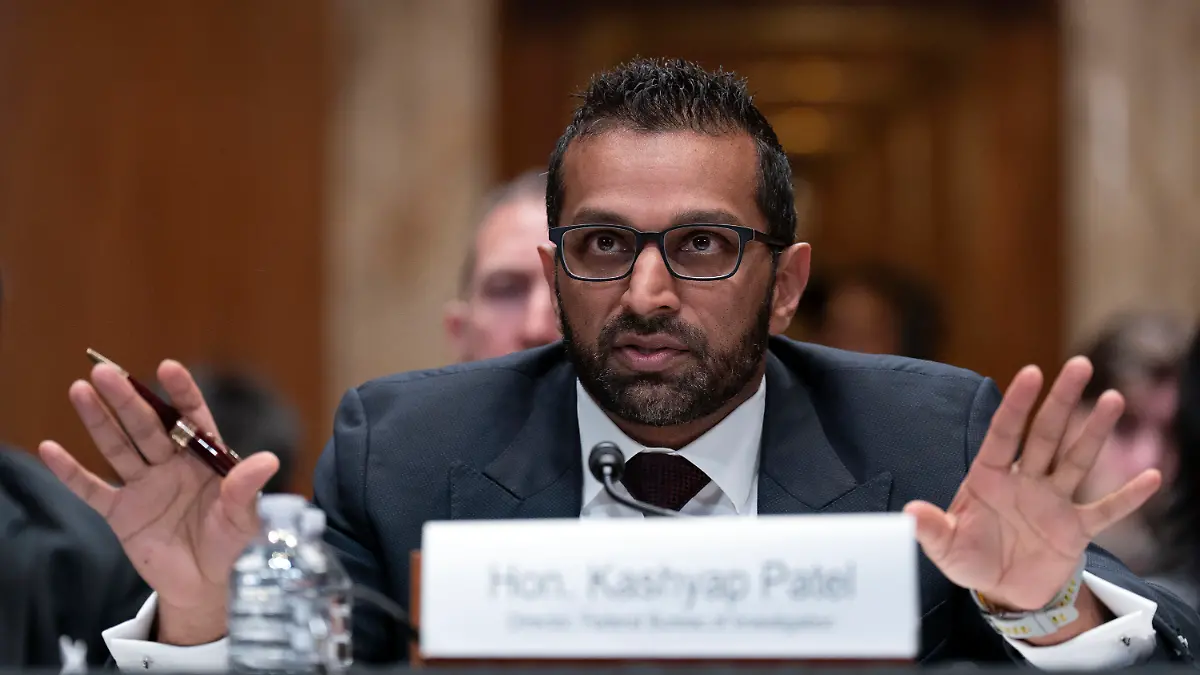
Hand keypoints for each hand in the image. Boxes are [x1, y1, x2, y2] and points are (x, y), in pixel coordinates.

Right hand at [39, 360, 278, 644]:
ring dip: (98, 420)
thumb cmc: (229, 543)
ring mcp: (143, 485)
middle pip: (147, 426)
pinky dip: (70, 472)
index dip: (181, 392)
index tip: (168, 368)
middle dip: (128, 400)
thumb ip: (246, 488)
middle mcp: (170, 464)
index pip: (192, 418)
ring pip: (118, 447)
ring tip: (81, 389)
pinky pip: (91, 490)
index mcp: (204, 459)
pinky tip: (50, 449)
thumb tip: (269, 460)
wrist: (203, 584)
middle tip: (107, 371)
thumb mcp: (243, 518)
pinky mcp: (120, 512)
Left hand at [903, 357, 1160, 616]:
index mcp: (989, 477)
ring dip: (1095, 431)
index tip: (1031, 372)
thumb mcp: (946, 548)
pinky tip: (1152, 477)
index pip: (1004, 433)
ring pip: (1076, 459)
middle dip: (1061, 401)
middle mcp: (1024, 481)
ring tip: (1113, 398)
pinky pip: (1105, 510)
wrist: (1003, 591)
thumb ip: (931, 529)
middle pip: (1046, 434)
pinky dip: (1128, 497)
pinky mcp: (1076, 529)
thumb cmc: (970, 558)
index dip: (1017, 404)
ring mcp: (1053, 502)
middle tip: (1080, 365)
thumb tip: (910, 512)